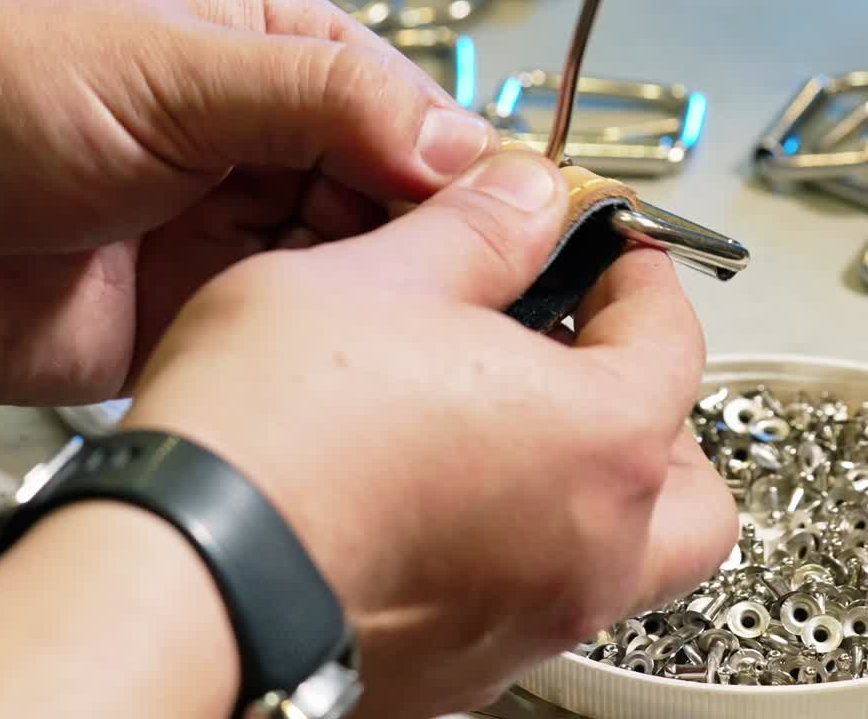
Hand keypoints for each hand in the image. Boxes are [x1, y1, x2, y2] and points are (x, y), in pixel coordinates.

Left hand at [0, 0, 496, 400]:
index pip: (406, 104)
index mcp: (273, 46)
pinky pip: (297, 331)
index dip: (456, 161)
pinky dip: (324, 345)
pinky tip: (349, 363)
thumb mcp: (177, 66)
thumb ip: (324, 100)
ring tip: (413, 329)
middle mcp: (267, 136)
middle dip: (426, 237)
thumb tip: (462, 144)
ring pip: (356, 268)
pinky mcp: (208, 309)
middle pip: (393, 191)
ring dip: (380, 297)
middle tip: (466, 289)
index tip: (512, 219)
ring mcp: (239, 226)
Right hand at [126, 148, 737, 718]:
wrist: (181, 572)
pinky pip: (530, 597)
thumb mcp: (383, 273)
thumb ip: (480, 228)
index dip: (638, 270)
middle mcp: (585, 549)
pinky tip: (431, 484)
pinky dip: (517, 536)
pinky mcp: (453, 671)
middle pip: (686, 477)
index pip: (672, 338)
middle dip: (648, 401)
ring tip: (501, 415)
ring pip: (620, 551)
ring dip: (589, 478)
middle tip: (578, 346)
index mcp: (596, 440)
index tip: (602, 245)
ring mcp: (522, 623)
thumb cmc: (274, 429)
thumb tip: (529, 196)